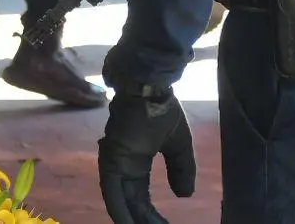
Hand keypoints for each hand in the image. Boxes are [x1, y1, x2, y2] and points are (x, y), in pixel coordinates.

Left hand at [99, 90, 195, 223]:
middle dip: (143, 221)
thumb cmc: (162, 108)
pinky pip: (112, 191)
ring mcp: (114, 162)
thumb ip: (180, 168)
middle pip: (130, 204)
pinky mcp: (110, 158)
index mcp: (136, 163)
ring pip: (119, 202)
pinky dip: (119, 210)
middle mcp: (122, 166)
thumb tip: (184, 196)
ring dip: (131, 220)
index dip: (150, 216)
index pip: (140, 198)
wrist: (150, 85)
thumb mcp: (178, 144)